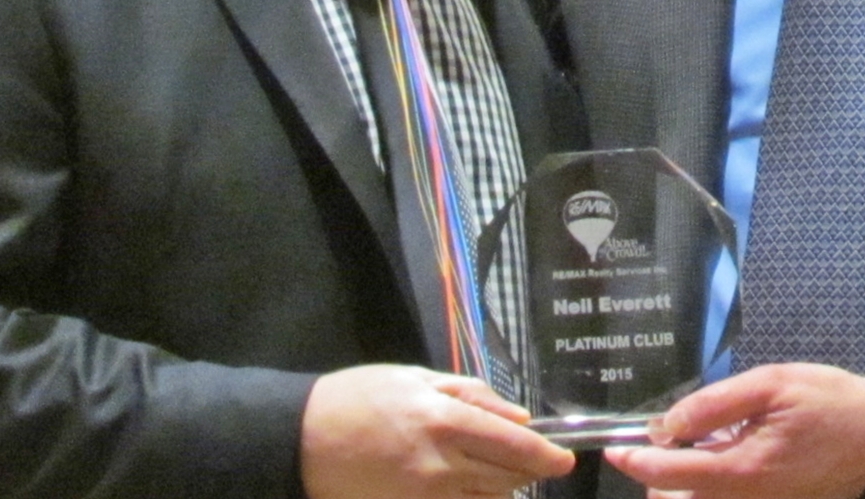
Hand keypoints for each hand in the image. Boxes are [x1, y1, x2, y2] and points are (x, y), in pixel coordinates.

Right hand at [299, 364, 576, 498]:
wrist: (300, 439)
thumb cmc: (361, 397)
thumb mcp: (418, 379)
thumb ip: (473, 396)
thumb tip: (519, 417)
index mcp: (447, 422)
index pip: (515, 447)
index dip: (547, 457)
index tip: (564, 460)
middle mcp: (442, 465)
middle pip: (507, 479)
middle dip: (526, 471)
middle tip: (529, 459)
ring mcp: (424, 496)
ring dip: (501, 488)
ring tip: (498, 471)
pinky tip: (469, 487)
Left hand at [605, 363, 864, 498]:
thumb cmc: (830, 401)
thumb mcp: (772, 384)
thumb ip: (716, 404)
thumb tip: (669, 423)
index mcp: (745, 470)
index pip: (672, 474)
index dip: (638, 461)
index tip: (616, 449)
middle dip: (659, 480)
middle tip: (661, 444)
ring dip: (684, 485)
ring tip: (694, 448)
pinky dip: (712, 487)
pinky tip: (725, 457)